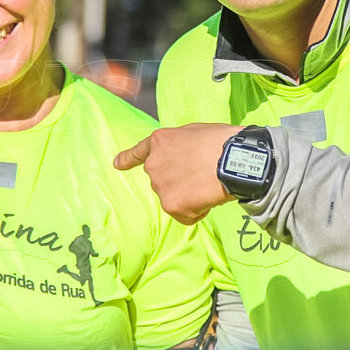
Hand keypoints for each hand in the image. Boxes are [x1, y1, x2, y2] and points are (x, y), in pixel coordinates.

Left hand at [114, 123, 241, 224]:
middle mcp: (153, 164)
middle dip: (181, 181)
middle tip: (203, 175)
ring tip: (209, 183)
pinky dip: (198, 211)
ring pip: (175, 199)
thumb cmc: (221, 142)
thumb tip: (186, 160)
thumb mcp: (195, 133)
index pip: (139, 153)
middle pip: (164, 181)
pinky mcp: (171, 205)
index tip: (117, 164)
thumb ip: (180, 147)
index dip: (128, 159)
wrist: (232, 159)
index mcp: (160, 142)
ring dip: (191, 197)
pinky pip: (186, 216)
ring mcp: (160, 185)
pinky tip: (208, 196)